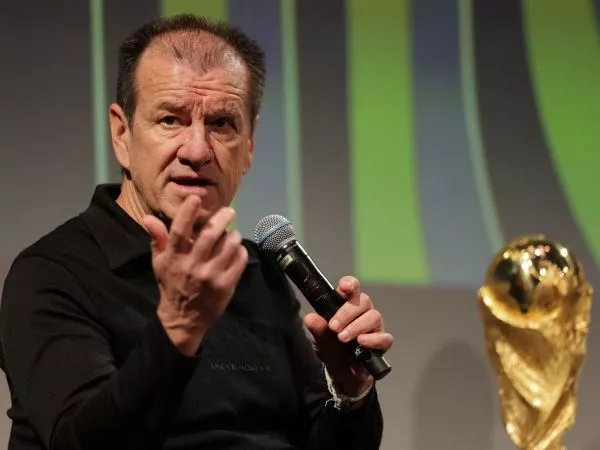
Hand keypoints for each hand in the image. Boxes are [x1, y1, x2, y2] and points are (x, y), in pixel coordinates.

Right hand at [142, 196, 247, 354]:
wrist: (182, 320)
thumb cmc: (171, 285)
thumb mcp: (159, 263)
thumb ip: (157, 239)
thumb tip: (147, 217)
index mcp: (174, 257)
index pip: (180, 231)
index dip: (188, 212)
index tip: (196, 198)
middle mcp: (192, 265)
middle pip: (210, 235)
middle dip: (222, 218)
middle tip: (229, 211)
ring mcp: (210, 276)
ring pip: (228, 246)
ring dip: (234, 235)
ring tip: (234, 233)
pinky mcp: (225, 286)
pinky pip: (239, 261)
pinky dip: (241, 251)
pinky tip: (238, 249)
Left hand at [304, 276, 392, 396]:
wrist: (341, 375)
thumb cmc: (332, 350)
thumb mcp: (320, 340)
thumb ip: (317, 329)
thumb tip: (310, 318)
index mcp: (347, 306)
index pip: (352, 288)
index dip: (350, 284)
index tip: (344, 288)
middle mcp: (363, 313)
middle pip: (363, 301)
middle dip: (347, 312)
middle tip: (333, 327)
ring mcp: (374, 327)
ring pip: (374, 316)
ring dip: (357, 326)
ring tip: (343, 338)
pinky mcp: (382, 343)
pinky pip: (384, 337)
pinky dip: (373, 339)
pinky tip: (361, 343)